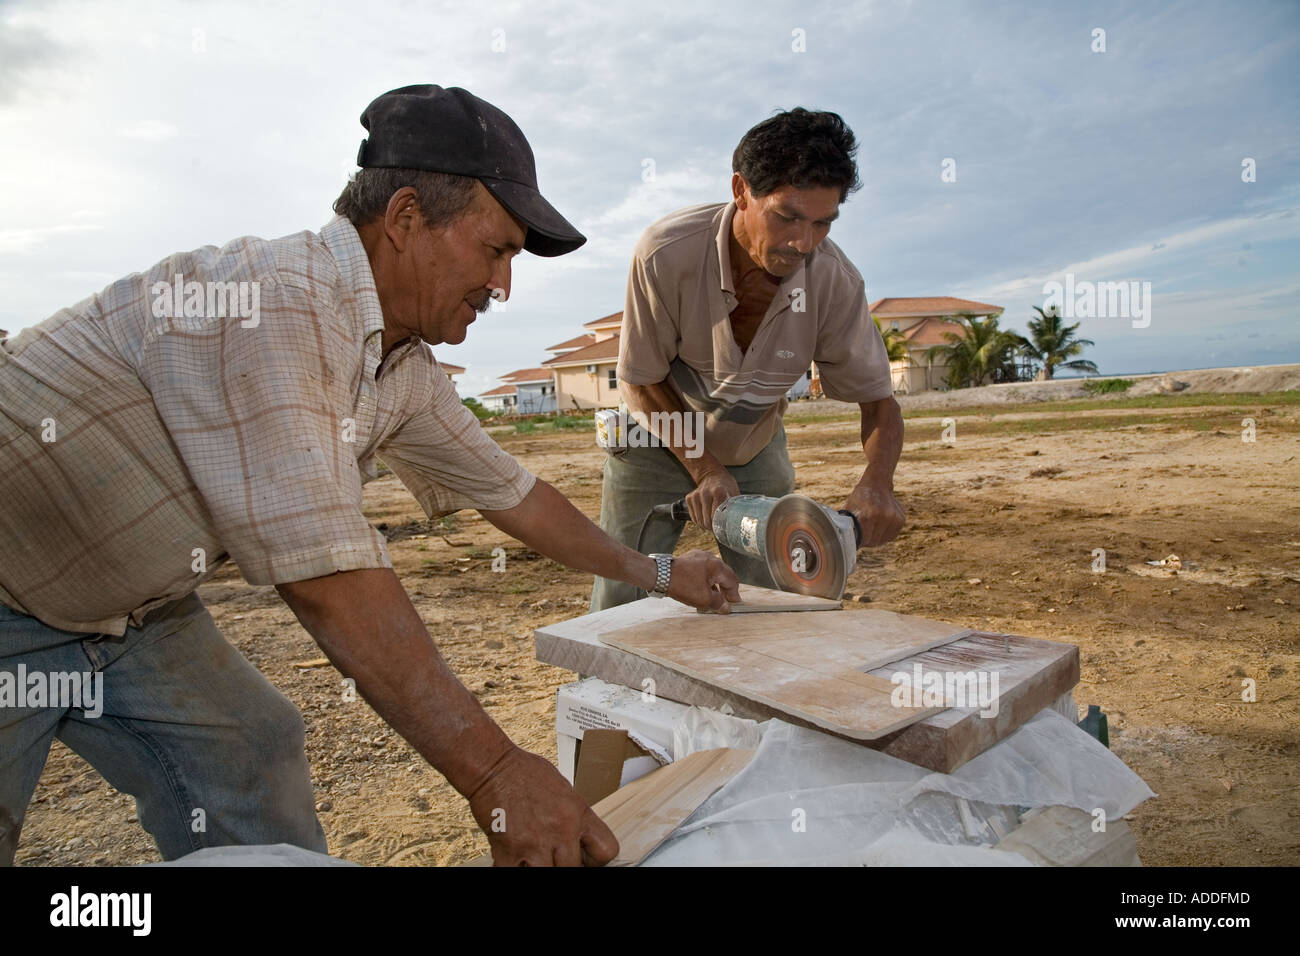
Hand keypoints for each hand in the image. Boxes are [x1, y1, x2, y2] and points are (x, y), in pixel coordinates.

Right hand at [467, 746, 618, 865]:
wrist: (493, 767)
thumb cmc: (525, 773)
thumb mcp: (563, 790)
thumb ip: (573, 817)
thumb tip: (578, 839)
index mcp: (578, 813)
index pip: (606, 851)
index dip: (596, 860)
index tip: (585, 858)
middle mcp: (561, 829)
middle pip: (575, 869)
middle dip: (566, 865)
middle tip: (554, 857)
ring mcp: (535, 842)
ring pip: (549, 875)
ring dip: (542, 868)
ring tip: (535, 859)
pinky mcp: (509, 850)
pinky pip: (515, 874)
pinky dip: (516, 869)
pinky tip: (515, 860)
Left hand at [665, 548, 741, 611]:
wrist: (661, 575)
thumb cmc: (683, 585)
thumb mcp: (704, 599)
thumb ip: (718, 603)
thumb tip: (725, 607)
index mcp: (717, 566)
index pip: (732, 580)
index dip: (734, 594)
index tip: (734, 602)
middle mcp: (710, 557)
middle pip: (723, 574)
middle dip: (725, 588)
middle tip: (726, 599)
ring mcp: (699, 556)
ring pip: (712, 571)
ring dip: (715, 584)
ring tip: (713, 596)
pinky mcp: (689, 558)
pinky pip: (702, 569)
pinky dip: (705, 579)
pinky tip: (701, 588)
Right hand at [685, 468, 739, 527]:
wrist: (713, 475)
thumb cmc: (726, 487)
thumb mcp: (734, 494)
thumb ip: (735, 508)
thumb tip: (739, 524)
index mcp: (718, 492)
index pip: (716, 516)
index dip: (720, 525)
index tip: (723, 528)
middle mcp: (705, 493)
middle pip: (706, 521)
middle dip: (712, 527)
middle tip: (718, 527)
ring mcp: (695, 496)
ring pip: (699, 521)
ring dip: (705, 526)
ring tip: (712, 523)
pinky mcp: (689, 498)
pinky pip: (693, 517)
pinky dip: (699, 520)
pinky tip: (706, 517)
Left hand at [844, 484, 904, 546]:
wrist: (877, 484)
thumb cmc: (860, 497)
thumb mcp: (849, 508)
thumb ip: (847, 524)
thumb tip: (841, 539)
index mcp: (869, 514)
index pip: (864, 539)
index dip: (859, 541)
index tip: (856, 538)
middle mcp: (884, 516)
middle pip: (874, 541)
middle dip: (867, 541)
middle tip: (862, 535)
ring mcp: (894, 518)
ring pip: (883, 540)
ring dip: (876, 539)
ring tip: (870, 530)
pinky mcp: (901, 520)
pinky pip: (891, 536)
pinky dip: (884, 535)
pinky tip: (879, 527)